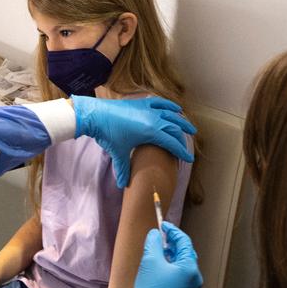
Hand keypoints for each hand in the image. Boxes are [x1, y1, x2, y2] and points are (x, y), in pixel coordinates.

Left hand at [71, 95, 196, 187]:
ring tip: (190, 128)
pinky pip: (161, 103)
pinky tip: (176, 109)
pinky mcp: (142, 102)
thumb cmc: (108, 134)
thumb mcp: (118, 153)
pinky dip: (170, 106)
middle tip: (189, 147)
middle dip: (184, 138)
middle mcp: (153, 118)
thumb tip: (124, 186)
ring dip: (182, 121)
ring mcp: (148, 108)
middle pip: (175, 128)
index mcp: (151, 131)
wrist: (96, 115)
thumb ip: (123, 170)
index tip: (189, 159)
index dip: (182, 152)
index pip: (172, 143)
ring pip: (171, 114)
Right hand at [123, 222, 202, 287]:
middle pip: (186, 252)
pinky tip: (161, 264)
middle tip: (161, 236)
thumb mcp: (150, 260)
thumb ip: (154, 242)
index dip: (173, 231)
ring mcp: (191, 287)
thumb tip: (156, 234)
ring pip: (184, 263)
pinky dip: (173, 265)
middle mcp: (195, 277)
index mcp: (190, 268)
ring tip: (159, 249)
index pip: (184, 242)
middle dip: (173, 243)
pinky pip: (182, 273)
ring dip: (172, 254)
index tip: (163, 225)